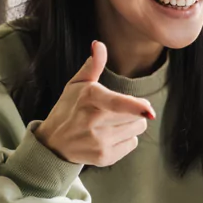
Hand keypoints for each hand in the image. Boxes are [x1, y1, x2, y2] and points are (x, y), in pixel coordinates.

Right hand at [35, 41, 155, 166]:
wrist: (53, 143)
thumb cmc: (68, 108)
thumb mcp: (76, 84)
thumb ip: (93, 65)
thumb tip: (99, 44)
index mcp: (89, 99)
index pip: (115, 103)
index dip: (134, 106)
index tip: (148, 110)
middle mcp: (93, 122)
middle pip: (136, 115)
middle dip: (134, 110)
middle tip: (114, 110)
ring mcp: (99, 142)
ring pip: (137, 129)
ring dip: (130, 124)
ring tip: (110, 124)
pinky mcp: (104, 158)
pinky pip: (132, 144)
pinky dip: (125, 139)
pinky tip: (108, 136)